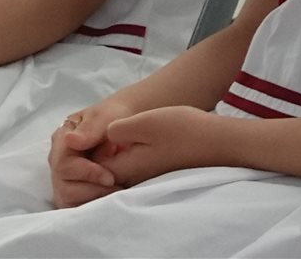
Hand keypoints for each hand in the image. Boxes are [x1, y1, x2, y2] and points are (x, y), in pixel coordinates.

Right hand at [48, 100, 132, 208]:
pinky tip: (110, 194)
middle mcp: (57, 161)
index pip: (64, 165)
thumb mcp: (105, 116)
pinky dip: (92, 203)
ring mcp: (61, 177)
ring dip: (93, 198)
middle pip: (64, 188)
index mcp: (61, 141)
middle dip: (92, 190)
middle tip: (117, 185)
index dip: (87, 174)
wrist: (121, 121)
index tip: (110, 178)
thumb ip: (90, 129)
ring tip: (116, 188)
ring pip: (68, 199)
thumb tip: (71, 141)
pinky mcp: (71, 189)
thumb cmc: (112, 117)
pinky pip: (75, 204)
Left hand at [96, 106, 223, 187]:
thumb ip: (116, 130)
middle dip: (92, 152)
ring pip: (113, 167)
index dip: (81, 147)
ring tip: (117, 130)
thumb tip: (102, 136)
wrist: (219, 142)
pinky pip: (128, 165)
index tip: (88, 128)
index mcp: (122, 168)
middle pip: (97, 171)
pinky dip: (123, 154)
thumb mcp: (145, 122)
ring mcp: (142, 177)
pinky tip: (135, 136)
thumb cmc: (184, 130)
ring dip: (108, 152)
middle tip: (101, 128)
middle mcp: (129, 178)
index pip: (85, 167)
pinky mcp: (153, 171)